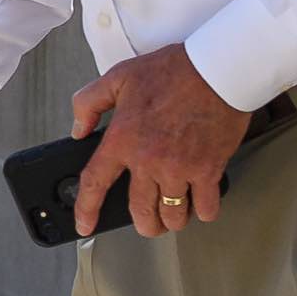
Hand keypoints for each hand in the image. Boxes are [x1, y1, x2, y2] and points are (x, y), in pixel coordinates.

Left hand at [69, 44, 250, 239]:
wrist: (218, 69)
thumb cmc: (173, 71)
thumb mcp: (119, 77)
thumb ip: (89, 103)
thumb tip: (79, 130)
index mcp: (122, 140)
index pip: (95, 184)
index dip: (87, 210)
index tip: (85, 225)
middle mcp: (148, 160)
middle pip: (140, 211)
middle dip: (143, 224)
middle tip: (146, 223)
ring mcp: (180, 168)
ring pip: (172, 214)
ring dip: (171, 221)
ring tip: (173, 216)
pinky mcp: (209, 169)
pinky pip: (205, 206)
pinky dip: (202, 212)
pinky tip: (200, 206)